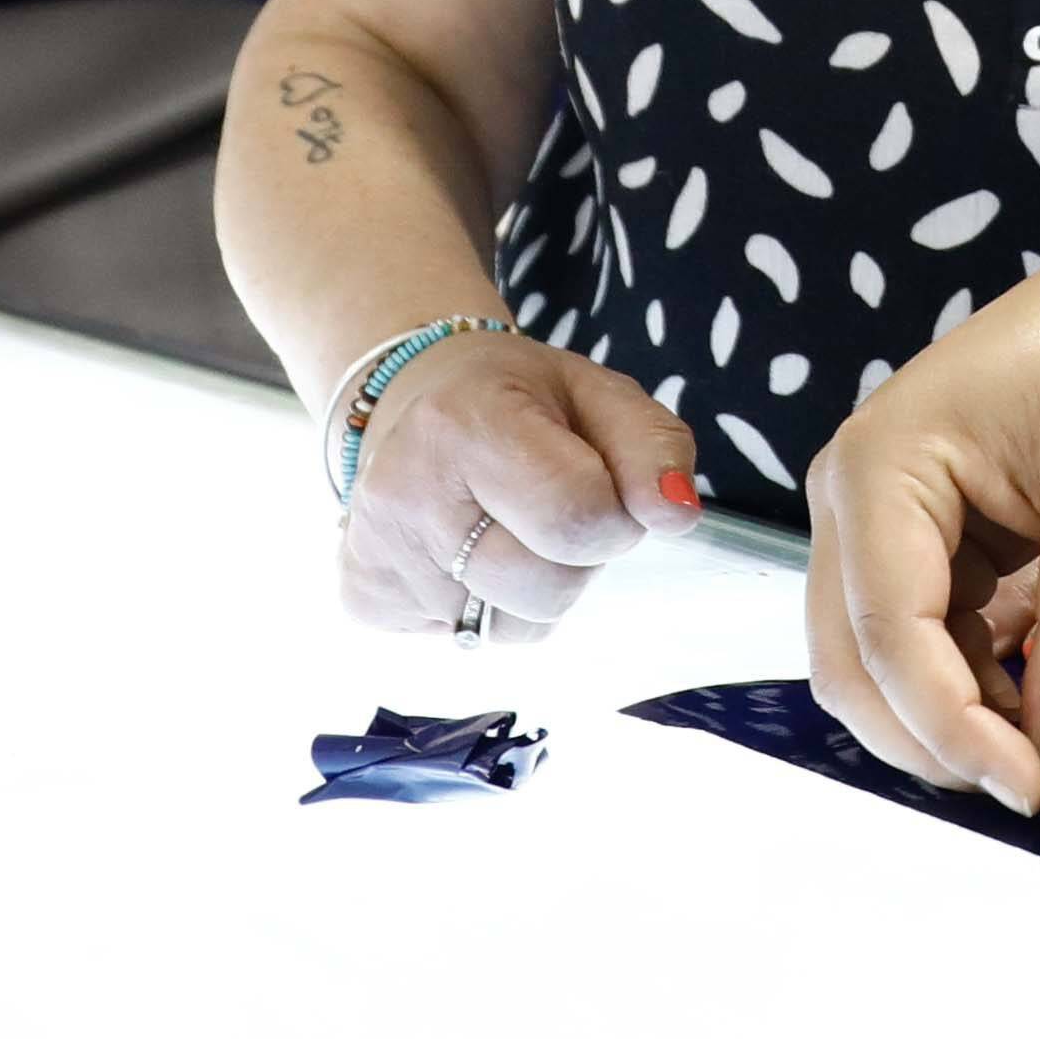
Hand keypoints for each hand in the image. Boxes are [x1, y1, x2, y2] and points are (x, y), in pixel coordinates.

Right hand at [344, 329, 702, 636]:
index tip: (599, 486)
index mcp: (464, 423)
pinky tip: (461, 550)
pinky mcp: (363, 599)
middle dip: (573, 557)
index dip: (613, 515)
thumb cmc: (523, 402)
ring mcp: (375, 552)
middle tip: (547, 505)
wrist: (417, 398)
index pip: (575, 516)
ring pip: (508, 629)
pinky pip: (463, 642)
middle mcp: (405, 491)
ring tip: (504, 527)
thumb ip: (653, 448)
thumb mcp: (599, 396)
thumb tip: (676, 514)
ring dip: (530, 591)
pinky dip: (480, 607)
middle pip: (546, 588)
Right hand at [805, 221, 1039, 807]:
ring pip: (881, 664)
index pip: (888, 634)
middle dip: (935, 738)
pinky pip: (923, 642)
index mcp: (878, 468)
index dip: (952, 727)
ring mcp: (877, 523)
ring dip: (952, 719)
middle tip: (1033, 787)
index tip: (1031, 788)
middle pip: (856, 664)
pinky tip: (1039, 704)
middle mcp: (852, 499)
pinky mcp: (916, 544)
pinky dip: (972, 687)